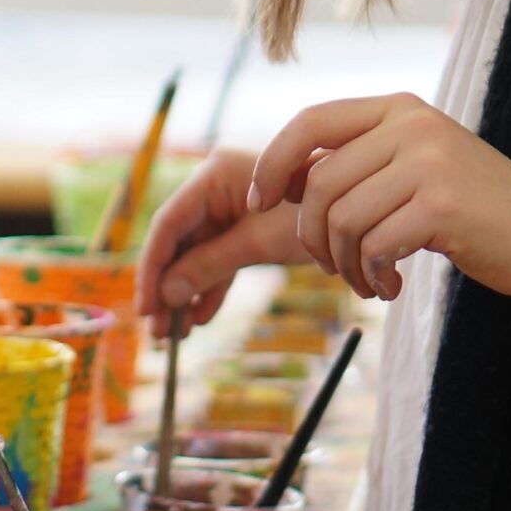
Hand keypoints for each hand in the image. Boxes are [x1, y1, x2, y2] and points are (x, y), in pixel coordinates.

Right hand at [135, 148, 312, 330]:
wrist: (365, 209)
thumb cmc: (313, 216)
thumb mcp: (258, 244)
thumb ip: (209, 265)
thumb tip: (167, 295)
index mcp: (213, 175)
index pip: (167, 225)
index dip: (152, 269)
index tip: (145, 309)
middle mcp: (216, 187)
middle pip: (178, 243)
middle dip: (167, 288)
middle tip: (158, 332)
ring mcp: (231, 208)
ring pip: (196, 255)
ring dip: (186, 293)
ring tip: (175, 335)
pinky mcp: (248, 227)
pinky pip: (219, 259)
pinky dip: (210, 287)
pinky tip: (199, 318)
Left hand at [248, 94, 510, 299]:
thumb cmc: (474, 208)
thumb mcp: (414, 165)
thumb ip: (358, 163)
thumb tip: (280, 182)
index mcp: (398, 109)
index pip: (310, 122)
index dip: (273, 163)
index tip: (259, 202)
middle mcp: (411, 127)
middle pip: (319, 183)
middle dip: (310, 235)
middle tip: (331, 265)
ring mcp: (429, 163)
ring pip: (341, 219)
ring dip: (342, 263)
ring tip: (366, 280)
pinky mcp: (443, 207)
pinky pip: (373, 246)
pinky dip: (370, 276)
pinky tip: (389, 286)